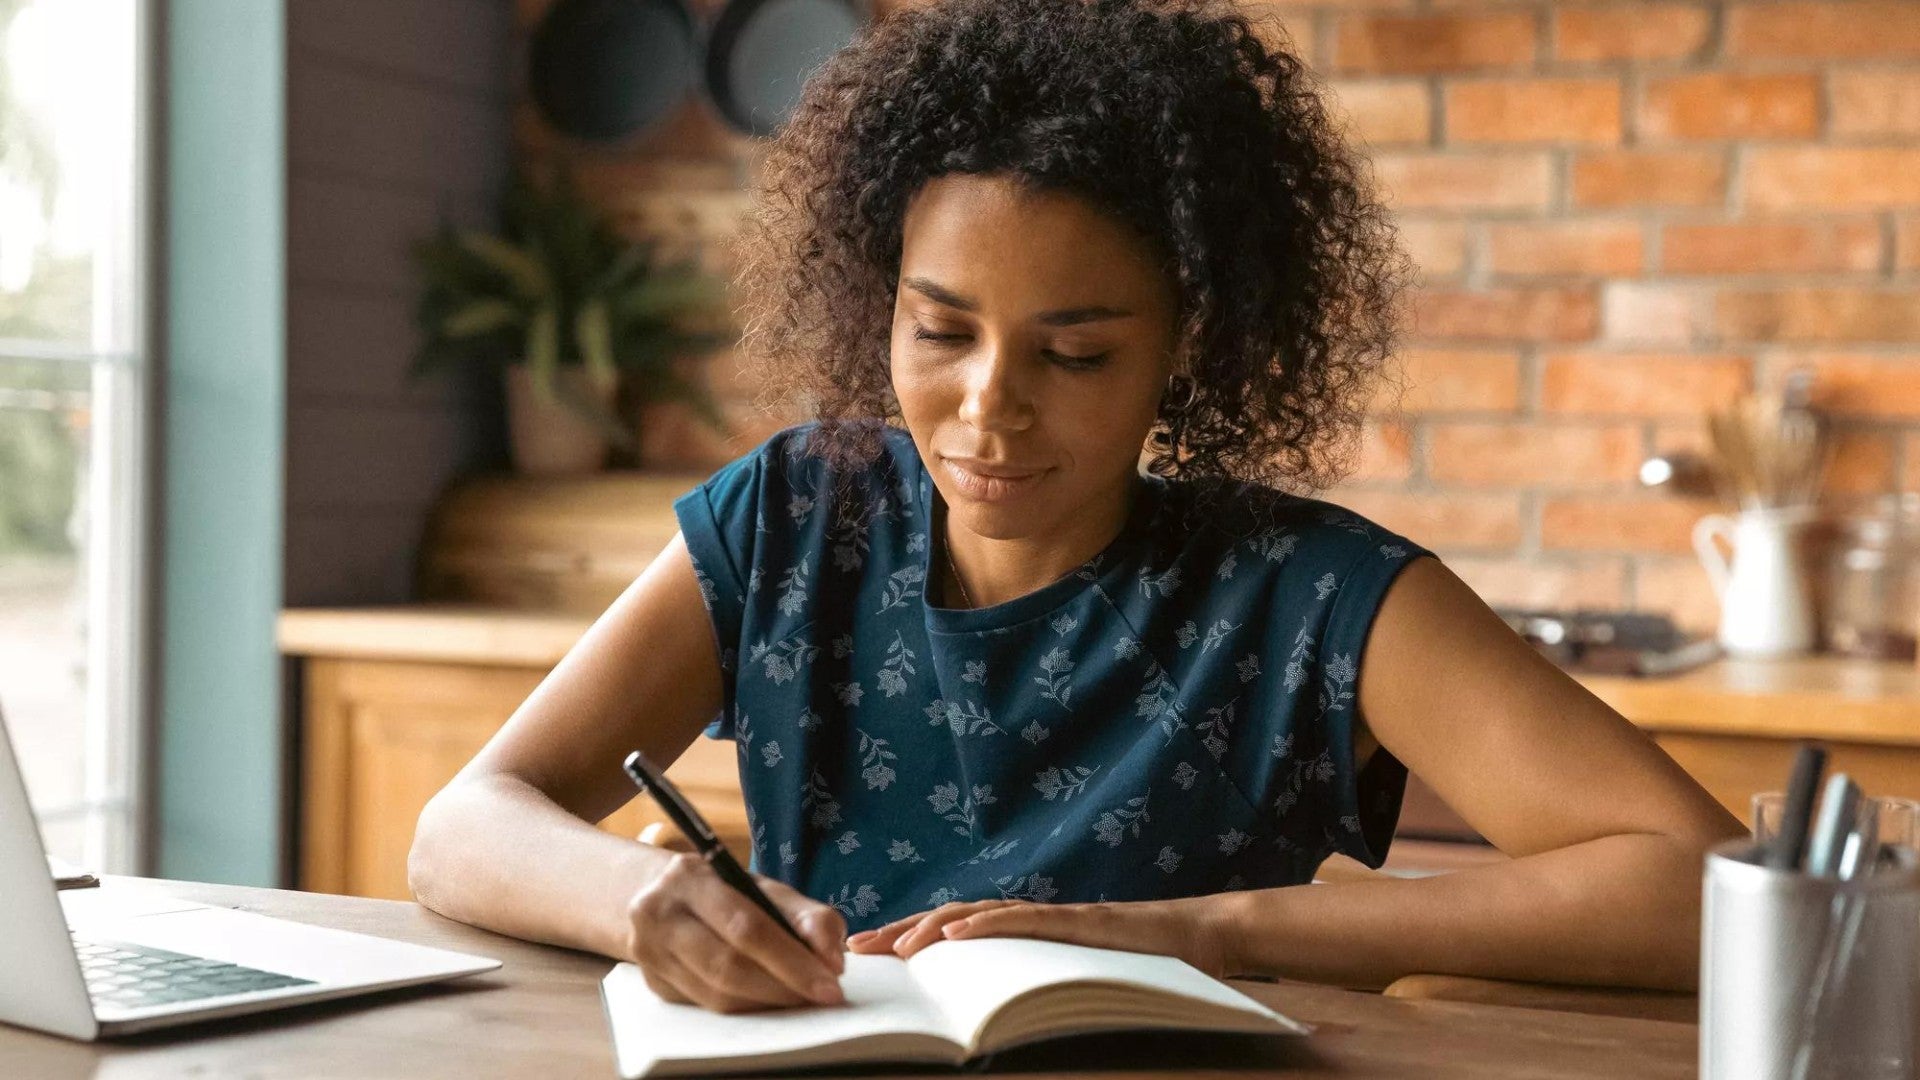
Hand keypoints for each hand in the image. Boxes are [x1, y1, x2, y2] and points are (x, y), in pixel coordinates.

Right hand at [622, 852, 848, 1012]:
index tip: (830, 983)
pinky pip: (707, 1007)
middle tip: (820, 997)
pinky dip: (745, 1009)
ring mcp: (649, 953)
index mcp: (690, 878)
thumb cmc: (724, 892)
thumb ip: (807, 916)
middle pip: (728, 966)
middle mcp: (660, 914)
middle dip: (783, 987)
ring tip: (799, 998)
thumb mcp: (763, 889)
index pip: (746, 927)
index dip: (792, 960)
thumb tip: (832, 961)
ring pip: (716, 995)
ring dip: (766, 1002)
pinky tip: (768, 1000)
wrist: (662, 897)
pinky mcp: (654, 984)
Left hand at [844, 895, 1234, 977]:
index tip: (863, 956)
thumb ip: (1026, 986)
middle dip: (899, 935)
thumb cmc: (1135, 966)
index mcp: (1019, 936)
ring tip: (896, 947)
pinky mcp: (1076, 923)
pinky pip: (1024, 920)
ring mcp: (1049, 919)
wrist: (1195, 939)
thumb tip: (981, 1022)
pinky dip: (986, 923)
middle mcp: (1026, 921)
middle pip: (948, 922)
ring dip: (931, 929)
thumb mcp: (1066, 981)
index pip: (949, 935)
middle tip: (855, 952)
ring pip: (977, 916)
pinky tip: (957, 933)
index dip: (904, 941)